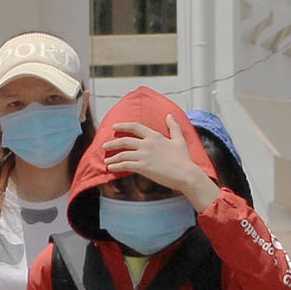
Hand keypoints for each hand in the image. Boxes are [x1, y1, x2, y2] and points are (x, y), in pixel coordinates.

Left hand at [102, 121, 218, 209]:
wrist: (185, 174)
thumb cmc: (183, 159)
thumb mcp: (179, 140)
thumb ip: (173, 127)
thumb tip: (170, 115)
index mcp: (154, 136)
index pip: (135, 126)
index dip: (123, 125)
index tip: (114, 126)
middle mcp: (147, 144)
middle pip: (124, 140)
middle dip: (112, 143)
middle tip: (104, 146)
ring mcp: (143, 156)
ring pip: (123, 154)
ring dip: (113, 157)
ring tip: (107, 160)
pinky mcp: (142, 167)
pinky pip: (125, 166)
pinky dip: (116, 166)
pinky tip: (111, 168)